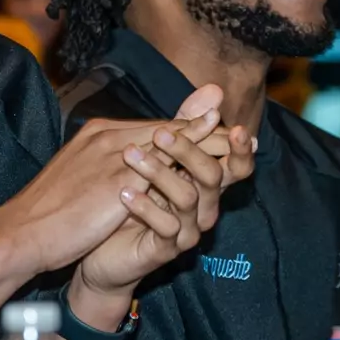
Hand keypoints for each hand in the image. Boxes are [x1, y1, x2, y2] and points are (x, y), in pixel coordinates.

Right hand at [0, 86, 241, 276]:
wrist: (22, 234)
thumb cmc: (49, 213)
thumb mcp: (83, 178)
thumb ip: (113, 164)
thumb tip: (135, 170)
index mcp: (98, 134)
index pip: (154, 127)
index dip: (188, 129)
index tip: (219, 128)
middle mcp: (108, 137)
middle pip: (168, 128)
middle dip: (206, 130)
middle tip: (241, 134)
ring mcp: (113, 157)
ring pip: (171, 144)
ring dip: (206, 144)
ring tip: (238, 147)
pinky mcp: (117, 181)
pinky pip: (163, 170)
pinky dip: (190, 169)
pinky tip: (214, 176)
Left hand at [73, 125, 224, 297]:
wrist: (100, 247)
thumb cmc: (132, 196)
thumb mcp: (156, 157)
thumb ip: (183, 127)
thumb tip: (214, 89)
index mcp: (205, 183)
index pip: (237, 165)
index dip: (239, 148)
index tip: (232, 125)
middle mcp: (203, 207)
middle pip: (213, 176)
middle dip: (188, 150)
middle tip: (159, 134)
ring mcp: (186, 229)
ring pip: (187, 198)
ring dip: (159, 173)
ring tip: (130, 157)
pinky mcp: (165, 250)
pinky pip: (165, 227)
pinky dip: (145, 207)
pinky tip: (123, 194)